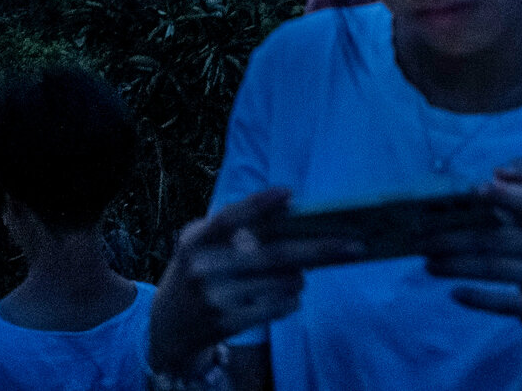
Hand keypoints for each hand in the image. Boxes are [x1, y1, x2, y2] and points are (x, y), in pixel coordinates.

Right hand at [148, 189, 364, 374]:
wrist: (166, 329)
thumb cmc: (195, 274)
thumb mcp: (199, 245)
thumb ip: (231, 228)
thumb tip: (286, 211)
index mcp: (194, 241)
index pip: (229, 218)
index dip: (259, 204)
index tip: (290, 193)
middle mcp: (203, 268)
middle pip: (272, 254)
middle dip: (318, 249)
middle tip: (355, 244)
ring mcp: (216, 298)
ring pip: (281, 282)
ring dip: (301, 276)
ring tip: (300, 273)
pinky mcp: (228, 324)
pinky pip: (277, 307)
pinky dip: (290, 298)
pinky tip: (288, 294)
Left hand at [421, 161, 521, 354]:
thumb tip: (499, 172)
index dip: (504, 195)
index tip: (473, 190)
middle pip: (500, 239)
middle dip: (456, 238)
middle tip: (423, 240)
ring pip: (497, 269)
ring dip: (457, 265)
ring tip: (429, 263)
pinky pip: (506, 303)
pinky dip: (478, 298)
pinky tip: (454, 293)